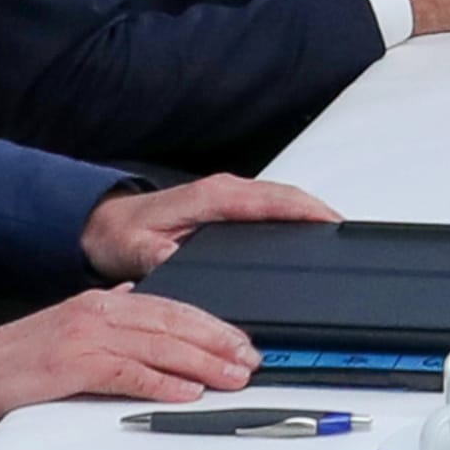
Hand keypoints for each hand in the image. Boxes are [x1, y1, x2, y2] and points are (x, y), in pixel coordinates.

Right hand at [0, 288, 256, 441]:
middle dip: (220, 342)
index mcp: (98, 303)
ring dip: (204, 363)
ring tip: (235, 378)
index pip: (170, 308)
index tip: (242, 341)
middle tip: (253, 360)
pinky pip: (128, 374)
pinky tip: (187, 393)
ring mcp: (83, 337)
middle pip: (174, 323)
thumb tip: (134, 303)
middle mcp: (95, 312)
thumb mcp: (61, 331)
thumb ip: (100, 317)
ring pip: (160, 345)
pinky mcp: (70, 365)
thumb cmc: (4, 366)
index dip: (212, 324)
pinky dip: (162, 383)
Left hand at [81, 174, 336, 280]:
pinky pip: (272, 205)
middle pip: (287, 196)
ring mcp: (229, 196)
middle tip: (347, 234)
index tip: (332, 222)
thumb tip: (179, 258)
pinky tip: (306, 231)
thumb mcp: (135, 249)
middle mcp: (224, 191)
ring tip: (336, 234)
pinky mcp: (229, 205)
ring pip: (282, 199)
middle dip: (320, 211)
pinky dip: (295, 214)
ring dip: (310, 212)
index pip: (271, 199)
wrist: (103, 225)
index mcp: (212, 198)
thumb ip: (159, 254)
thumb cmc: (121, 235)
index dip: (306, 210)